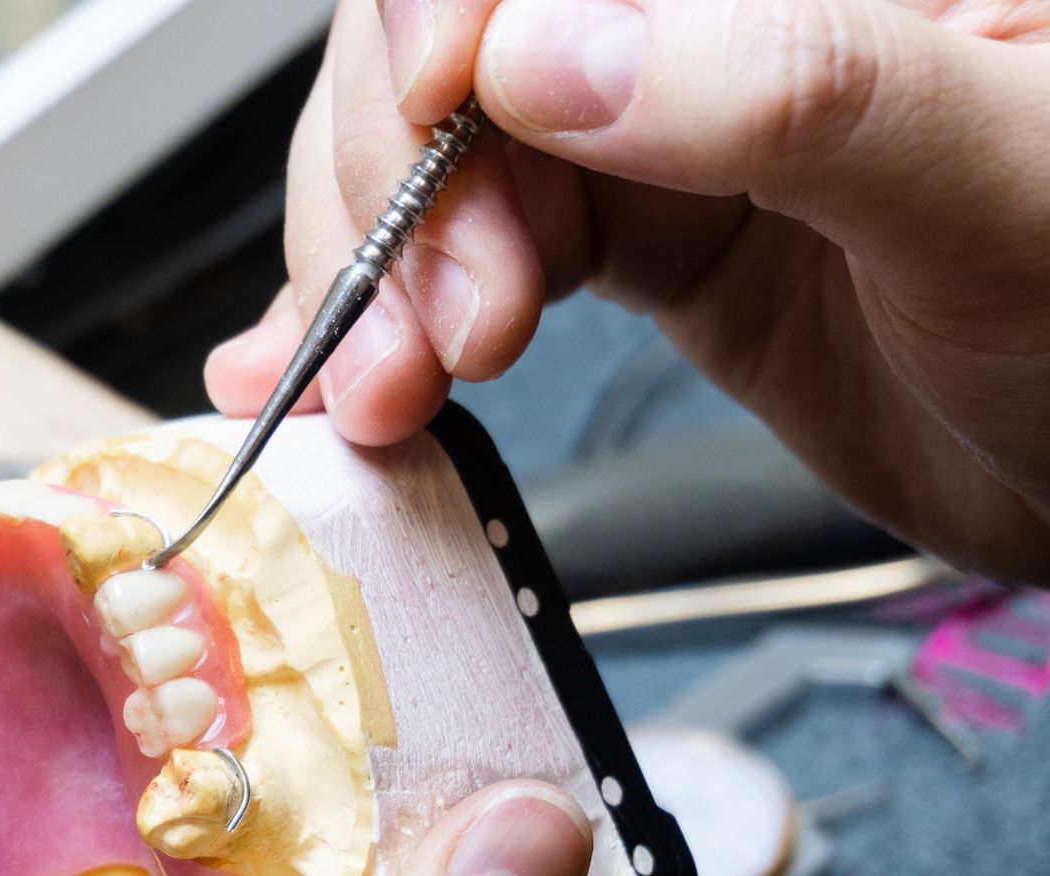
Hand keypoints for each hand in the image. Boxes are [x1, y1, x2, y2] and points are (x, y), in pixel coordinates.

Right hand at [207, 0, 1049, 583]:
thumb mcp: (1001, 188)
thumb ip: (787, 91)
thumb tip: (549, 52)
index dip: (449, 3)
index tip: (433, 121)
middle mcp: (713, 11)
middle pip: (458, 36)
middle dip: (403, 187)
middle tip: (427, 337)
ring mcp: (663, 116)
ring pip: (437, 148)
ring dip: (375, 278)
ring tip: (384, 394)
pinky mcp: (637, 225)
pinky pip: (470, 241)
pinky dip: (385, 317)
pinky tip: (333, 369)